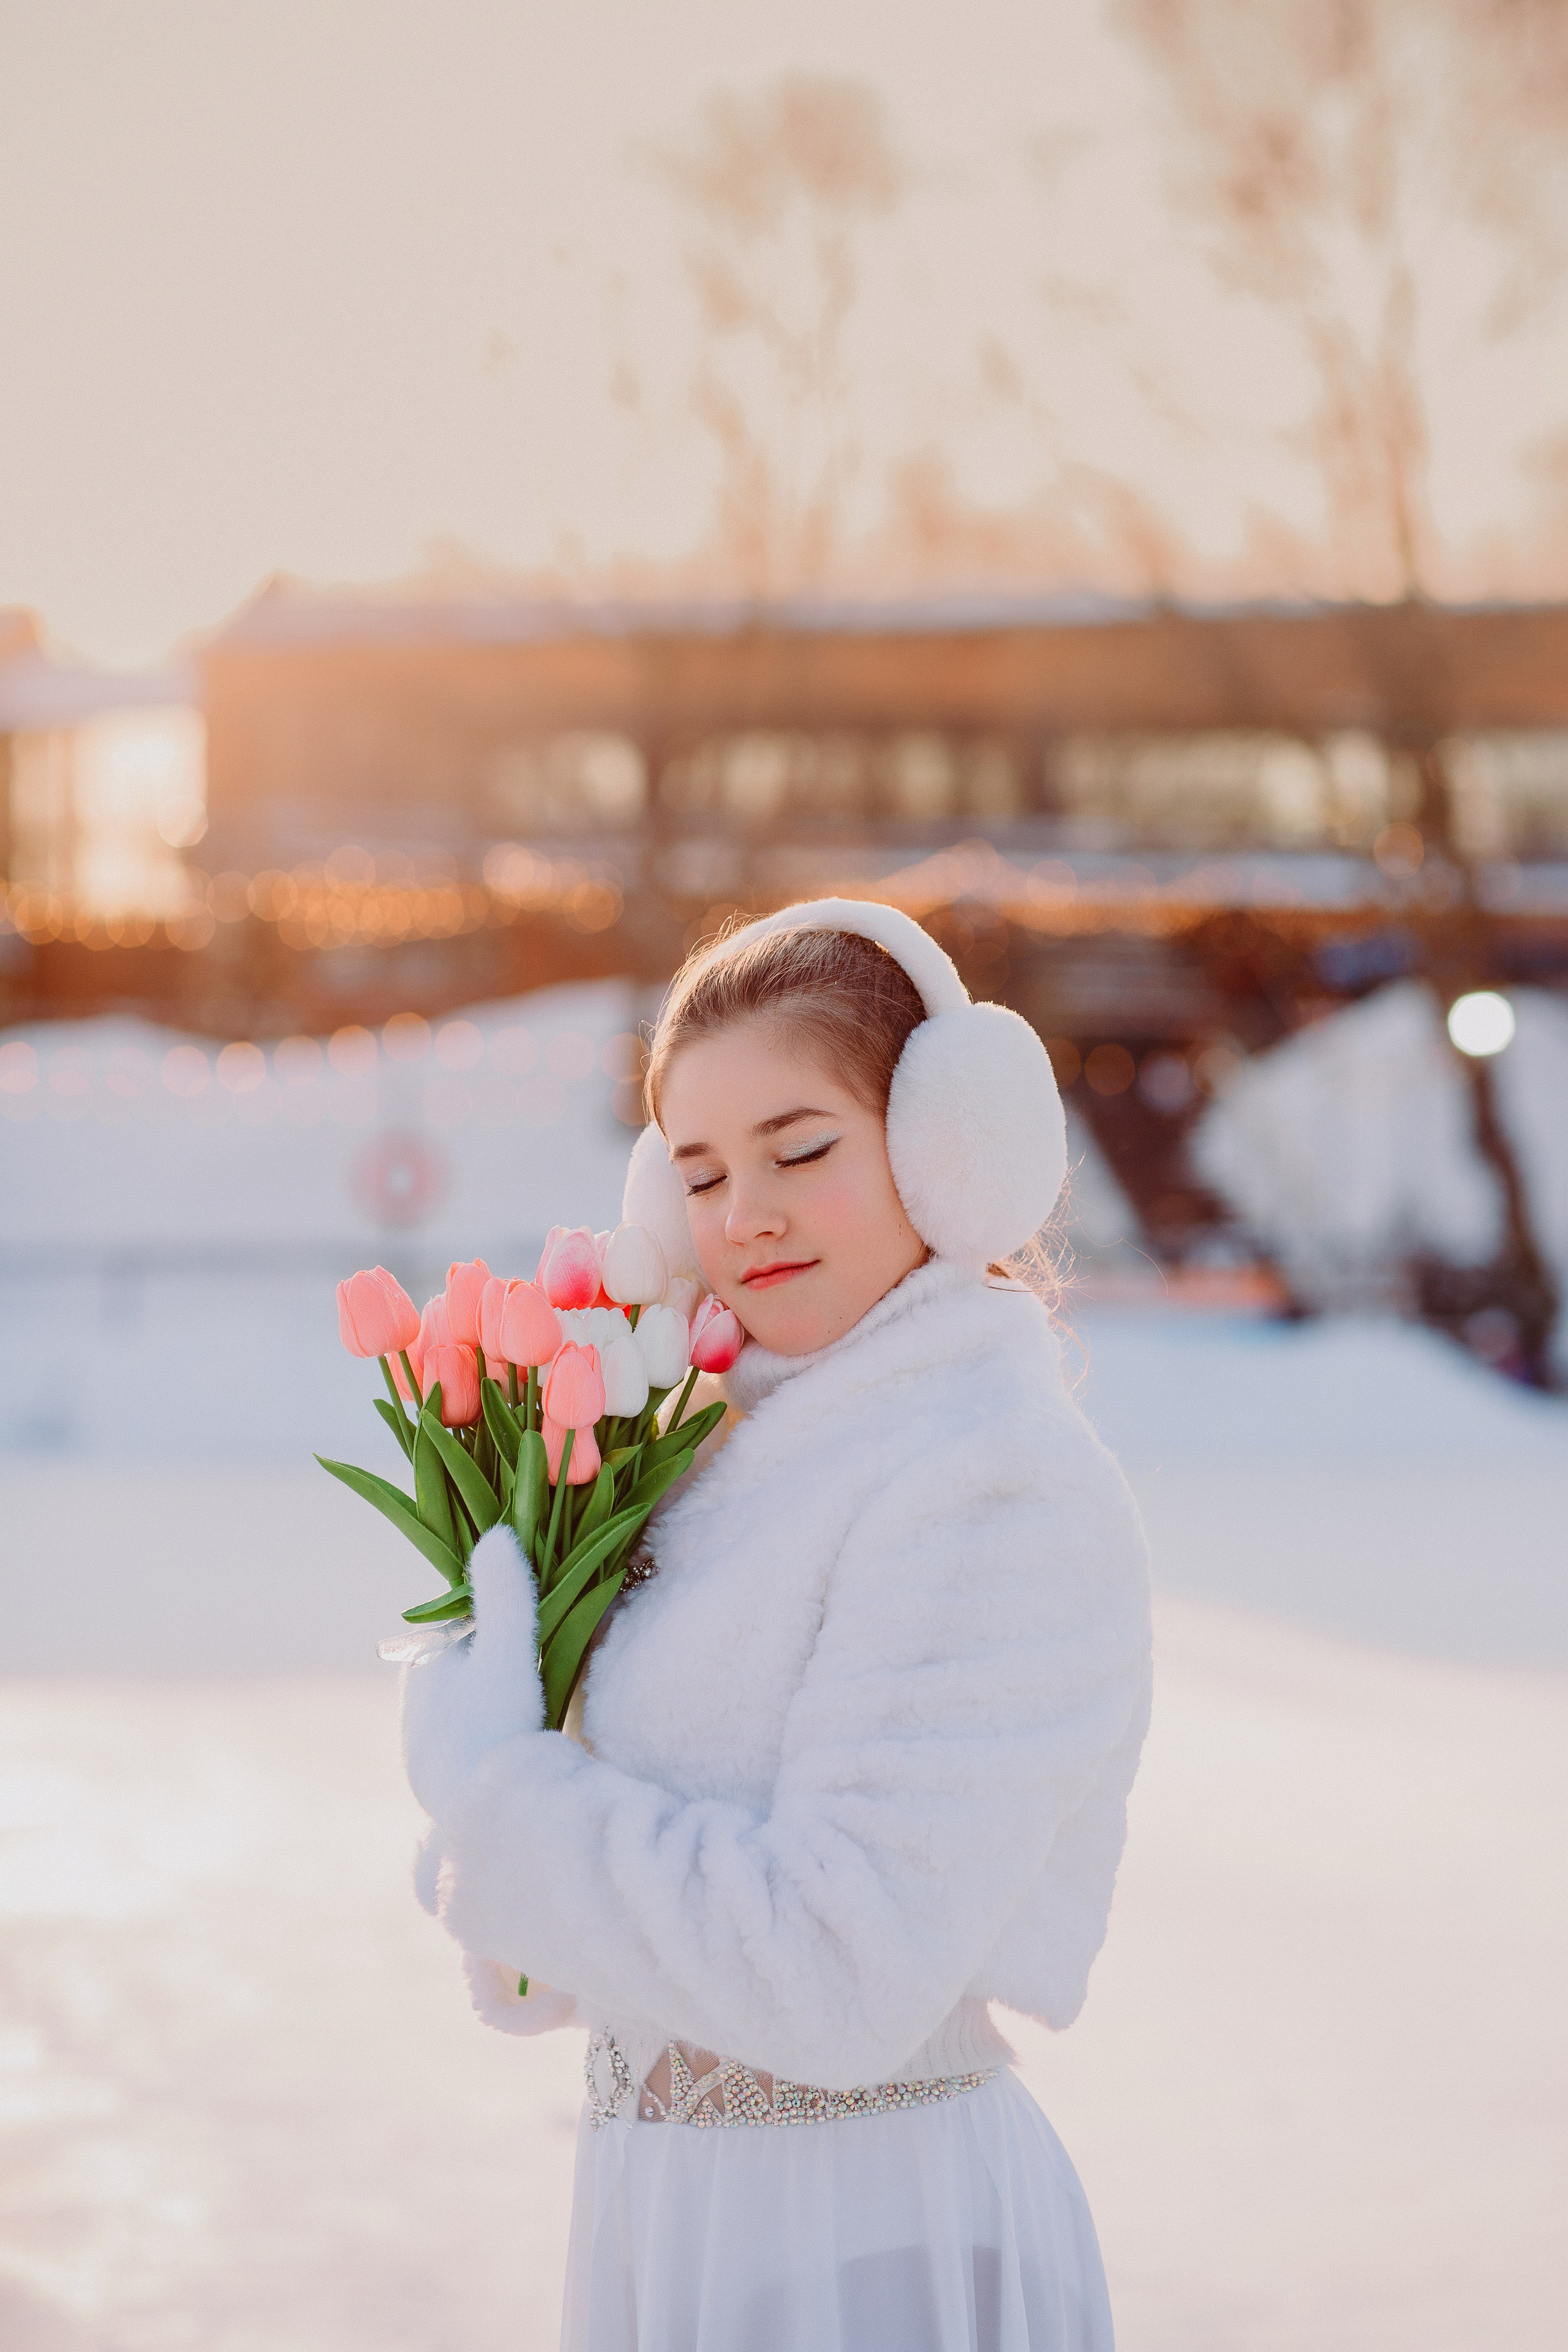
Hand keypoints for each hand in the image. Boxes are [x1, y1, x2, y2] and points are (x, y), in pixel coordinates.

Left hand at [400, 1525, 544, 1828]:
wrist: (480, 1821)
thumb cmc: (493, 1729)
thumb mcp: (506, 1651)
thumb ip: (505, 1593)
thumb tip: (497, 1532)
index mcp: (423, 1667)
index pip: (465, 1631)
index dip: (501, 1626)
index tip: (535, 1631)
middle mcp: (413, 1709)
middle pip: (466, 1671)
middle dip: (497, 1668)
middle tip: (542, 1677)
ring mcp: (422, 1753)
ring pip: (467, 1712)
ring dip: (494, 1709)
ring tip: (531, 1716)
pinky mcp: (437, 1788)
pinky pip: (468, 1751)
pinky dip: (489, 1745)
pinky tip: (514, 1752)